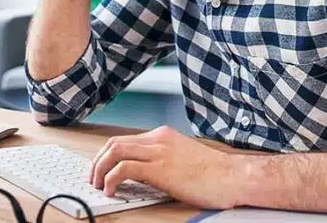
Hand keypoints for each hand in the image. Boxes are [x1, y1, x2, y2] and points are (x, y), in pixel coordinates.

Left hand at [89, 126, 240, 209]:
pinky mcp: (159, 168)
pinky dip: (111, 179)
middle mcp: (158, 139)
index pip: (124, 140)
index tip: (101, 170)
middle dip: (98, 162)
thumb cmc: (214, 174)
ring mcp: (159, 152)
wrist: (233, 177)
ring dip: (100, 169)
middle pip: (114, 143)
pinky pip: (124, 168)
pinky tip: (112, 190)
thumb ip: (163, 160)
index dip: (107, 156)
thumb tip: (142, 174)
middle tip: (94, 179)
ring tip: (98, 185)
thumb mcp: (184, 159)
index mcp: (164, 136)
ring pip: (114, 152)